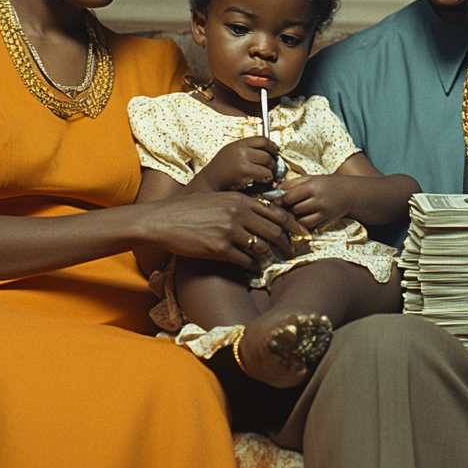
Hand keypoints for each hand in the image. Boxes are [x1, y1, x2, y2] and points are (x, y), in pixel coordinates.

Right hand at [145, 190, 308, 270]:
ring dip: (268, 256)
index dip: (293, 224)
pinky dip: (251, 266)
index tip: (303, 233)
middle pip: (274, 231)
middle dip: (286, 243)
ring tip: (271, 261)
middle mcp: (238, 214)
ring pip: (261, 247)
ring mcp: (229, 231)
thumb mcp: (219, 199)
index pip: (277, 212)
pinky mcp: (219, 249)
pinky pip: (244, 260)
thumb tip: (262, 213)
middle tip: (292, 251)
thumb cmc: (190, 210)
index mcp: (240, 200)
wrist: (164, 220)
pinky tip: (252, 268)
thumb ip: (241, 205)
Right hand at [196, 136, 279, 191]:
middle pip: (266, 153)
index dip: (272, 146)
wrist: (209, 181)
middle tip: (274, 169)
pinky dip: (267, 178)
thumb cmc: (221, 170)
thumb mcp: (231, 153)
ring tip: (269, 176)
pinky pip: (263, 173)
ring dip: (271, 171)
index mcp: (239, 144)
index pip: (262, 140)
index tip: (277, 151)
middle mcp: (241, 149)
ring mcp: (243, 159)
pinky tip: (264, 181)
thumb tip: (266, 153)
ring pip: (267, 163)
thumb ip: (246, 151)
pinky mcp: (244, 171)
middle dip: (273, 162)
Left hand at [274, 175, 355, 230]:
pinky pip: (310, 225)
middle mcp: (318, 198)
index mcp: (313, 185)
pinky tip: (301, 220)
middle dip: (285, 210)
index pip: (290, 196)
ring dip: (294, 219)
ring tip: (290, 215)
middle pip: (294, 209)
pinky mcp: (327, 219)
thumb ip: (294, 183)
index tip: (273, 203)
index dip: (279, 201)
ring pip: (301, 219)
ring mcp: (323, 210)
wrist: (350, 193)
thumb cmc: (329, 184)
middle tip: (279, 210)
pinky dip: (303, 224)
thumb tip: (275, 188)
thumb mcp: (312, 178)